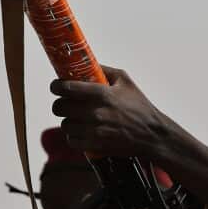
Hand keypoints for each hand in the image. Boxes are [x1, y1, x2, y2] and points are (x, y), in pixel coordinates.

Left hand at [51, 65, 171, 159]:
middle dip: (59, 104)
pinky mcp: (95, 145)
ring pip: (64, 124)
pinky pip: (71, 140)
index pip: (67, 88)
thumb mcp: (125, 81)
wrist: (152, 135)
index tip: (56, 86)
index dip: (56, 86)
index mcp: (102, 94)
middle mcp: (96, 112)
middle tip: (64, 103)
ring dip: (67, 121)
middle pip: (60, 107)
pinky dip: (73, 136)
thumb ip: (105, 70)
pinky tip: (81, 132)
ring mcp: (94, 130)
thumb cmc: (139, 106)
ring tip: (76, 119)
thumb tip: (86, 63)